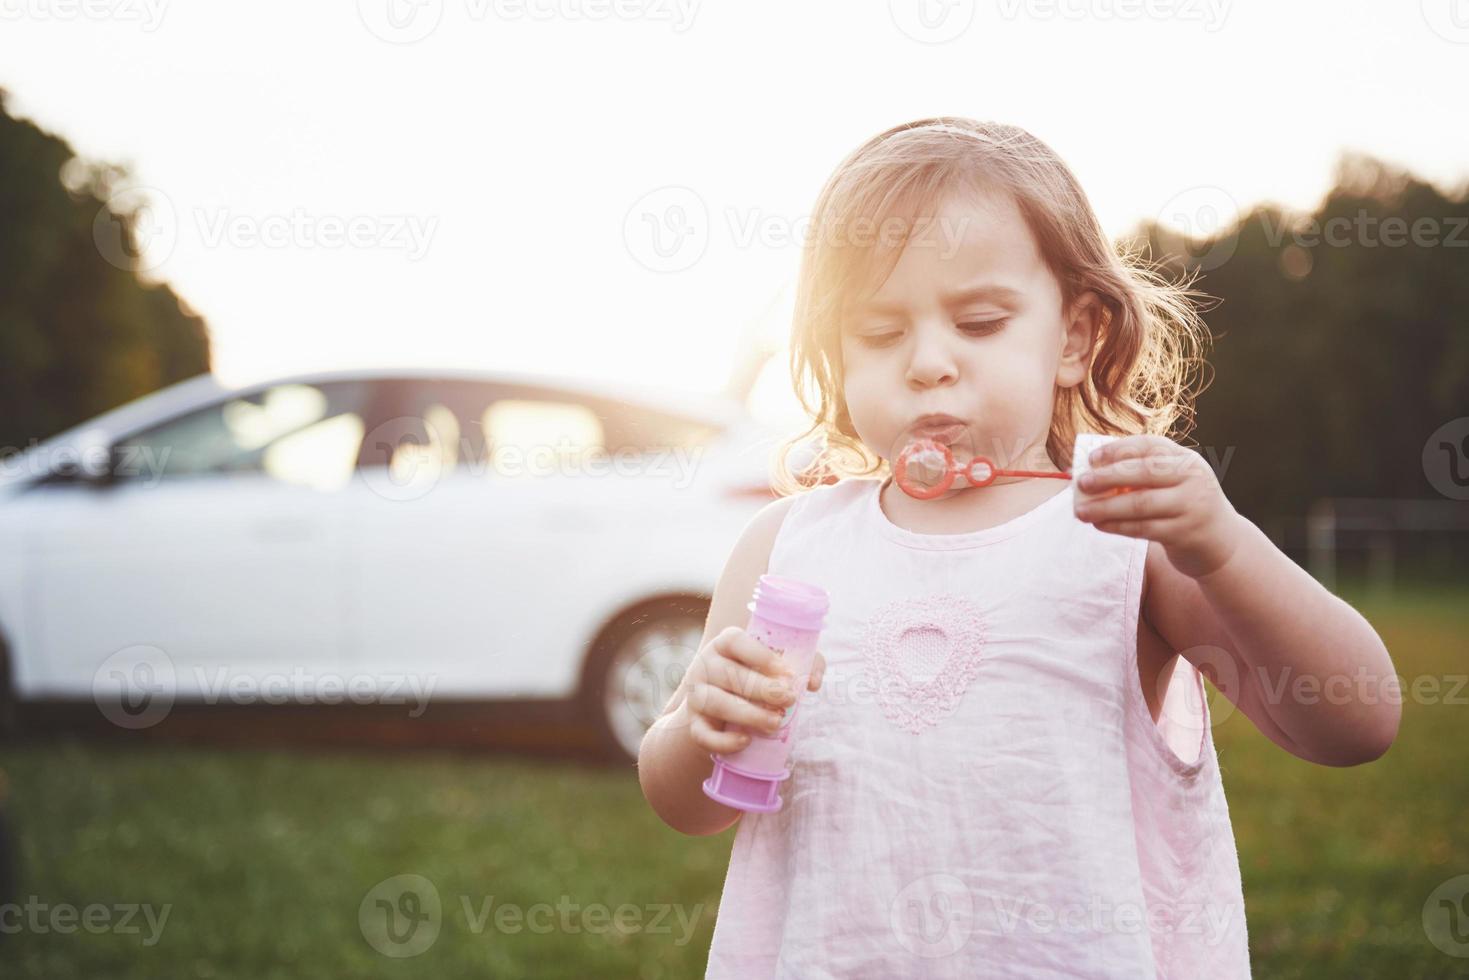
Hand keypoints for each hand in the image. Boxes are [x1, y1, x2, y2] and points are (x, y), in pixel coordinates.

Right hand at [679, 626, 826, 755]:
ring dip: (748, 714)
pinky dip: (722, 741)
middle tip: (789, 699)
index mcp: (724, 644)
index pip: (734, 640)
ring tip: (776, 723)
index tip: (786, 672)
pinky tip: (746, 741)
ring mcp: (696, 695)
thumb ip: (803, 664)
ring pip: (717, 703)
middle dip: (762, 688)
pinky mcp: (693, 724)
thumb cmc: (756, 677)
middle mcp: (705, 666)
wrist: (719, 708)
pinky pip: (702, 734)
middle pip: (729, 674)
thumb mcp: (778, 665)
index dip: (760, 655)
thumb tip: (812, 682)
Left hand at [1073, 434, 1243, 578]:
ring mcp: (1191, 506)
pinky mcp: (1185, 533)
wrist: (1222, 543)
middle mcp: (1192, 478)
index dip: (1117, 450)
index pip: (1149, 445)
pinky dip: (1117, 526)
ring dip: (1105, 507)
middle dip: (1108, 476)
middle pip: (1144, 472)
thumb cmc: (1183, 507)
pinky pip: (1143, 528)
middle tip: (1081, 483)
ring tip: (1081, 511)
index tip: (1092, 459)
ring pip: (1140, 503)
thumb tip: (1090, 472)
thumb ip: (1140, 475)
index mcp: (1186, 459)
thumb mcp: (1172, 483)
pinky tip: (1099, 525)